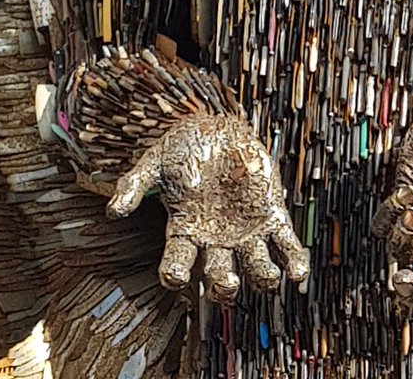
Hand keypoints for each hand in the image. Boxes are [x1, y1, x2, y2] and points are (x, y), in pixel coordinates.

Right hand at [107, 111, 308, 301]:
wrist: (217, 127)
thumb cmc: (183, 147)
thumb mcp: (155, 161)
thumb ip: (134, 184)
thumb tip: (114, 210)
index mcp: (185, 232)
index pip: (178, 265)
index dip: (176, 275)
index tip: (175, 276)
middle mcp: (216, 240)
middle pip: (219, 276)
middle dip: (223, 286)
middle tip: (227, 283)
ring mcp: (246, 231)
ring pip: (256, 268)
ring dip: (262, 278)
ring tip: (267, 277)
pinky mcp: (271, 215)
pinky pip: (286, 245)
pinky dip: (293, 260)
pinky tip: (298, 272)